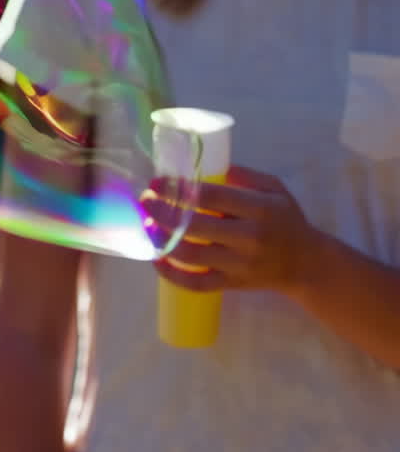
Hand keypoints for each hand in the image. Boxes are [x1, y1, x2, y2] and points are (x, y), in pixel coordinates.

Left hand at [142, 165, 319, 296]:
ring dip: (162, 241)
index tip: (157, 182)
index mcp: (259, 209)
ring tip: (146, 226)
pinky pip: (196, 283)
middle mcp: (249, 238)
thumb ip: (245, 175)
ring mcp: (239, 264)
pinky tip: (157, 260)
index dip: (179, 190)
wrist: (306, 264)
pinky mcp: (232, 284)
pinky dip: (172, 275)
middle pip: (195, 227)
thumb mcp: (275, 189)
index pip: (211, 198)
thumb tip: (209, 167)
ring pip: (191, 256)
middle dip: (163, 213)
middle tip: (145, 202)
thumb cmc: (287, 220)